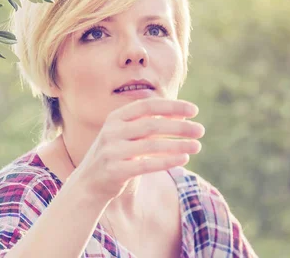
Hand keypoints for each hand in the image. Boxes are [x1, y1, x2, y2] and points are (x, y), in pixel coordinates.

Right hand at [75, 98, 203, 202]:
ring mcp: (112, 151)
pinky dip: (167, 161)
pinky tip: (184, 159)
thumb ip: (150, 124)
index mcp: (115, 117)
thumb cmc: (116, 155)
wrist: (88, 183)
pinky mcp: (115, 170)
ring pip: (151, 145)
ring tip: (197, 146)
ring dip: (178, 144)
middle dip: (180, 127)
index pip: (148, 105)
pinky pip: (146, 164)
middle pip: (152, 124)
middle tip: (201, 130)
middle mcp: (112, 131)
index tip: (194, 110)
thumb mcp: (128, 135)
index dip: (172, 106)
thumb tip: (181, 114)